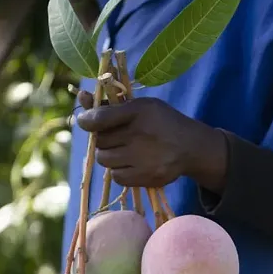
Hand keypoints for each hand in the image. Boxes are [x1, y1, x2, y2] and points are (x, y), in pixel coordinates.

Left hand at [77, 96, 227, 192]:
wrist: (191, 146)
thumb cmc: (160, 122)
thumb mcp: (140, 106)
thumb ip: (109, 104)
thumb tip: (81, 96)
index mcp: (139, 111)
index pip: (100, 118)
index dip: (87, 120)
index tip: (86, 121)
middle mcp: (141, 134)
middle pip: (100, 141)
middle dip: (103, 139)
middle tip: (117, 137)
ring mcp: (144, 157)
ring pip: (104, 160)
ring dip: (109, 156)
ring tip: (124, 150)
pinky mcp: (147, 176)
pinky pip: (116, 177)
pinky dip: (119, 171)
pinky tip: (132, 163)